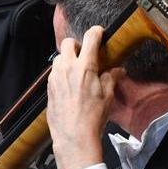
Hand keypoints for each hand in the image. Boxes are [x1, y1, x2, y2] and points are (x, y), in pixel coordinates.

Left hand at [46, 26, 112, 168]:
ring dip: (68, 59)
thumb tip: (118, 70)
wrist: (73, 136)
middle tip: (87, 55)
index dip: (96, 32)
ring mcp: (55, 77)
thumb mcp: (107, 96)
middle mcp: (67, 68)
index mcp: (84, 67)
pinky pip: (54, 72)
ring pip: (59, 57)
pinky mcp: (49, 87)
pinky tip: (70, 84)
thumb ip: (111, 78)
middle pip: (68, 43)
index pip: (90, 38)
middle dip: (78, 45)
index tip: (99, 32)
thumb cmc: (92, 118)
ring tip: (78, 70)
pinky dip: (62, 72)